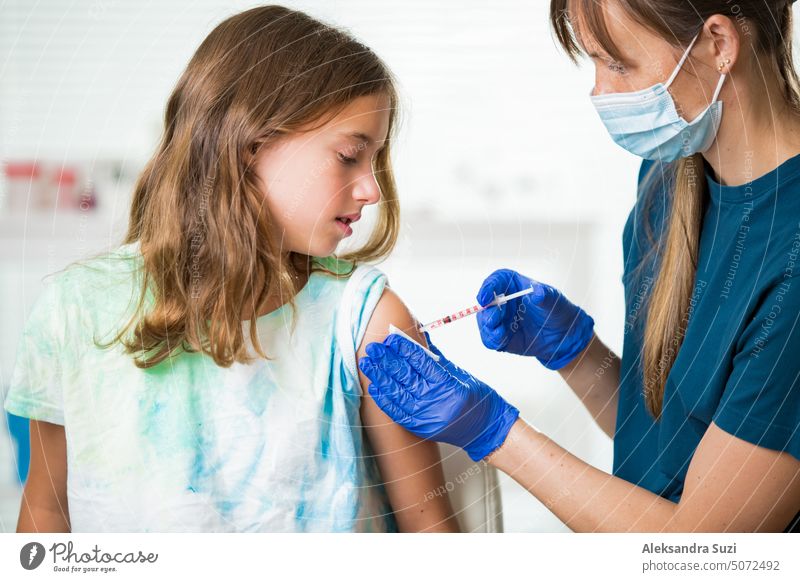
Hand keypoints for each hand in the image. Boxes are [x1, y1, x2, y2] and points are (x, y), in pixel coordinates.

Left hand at [358, 332, 518, 461]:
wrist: (485, 430)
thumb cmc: (475, 398)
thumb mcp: (459, 373)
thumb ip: (435, 358)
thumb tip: (415, 338)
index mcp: (449, 385)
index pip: (421, 363)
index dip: (404, 350)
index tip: (391, 339)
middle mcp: (436, 402)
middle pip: (406, 377)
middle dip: (386, 360)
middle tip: (373, 348)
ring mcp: (426, 417)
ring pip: (397, 393)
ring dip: (380, 377)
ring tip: (368, 363)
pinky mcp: (420, 428)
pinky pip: (397, 412)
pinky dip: (384, 399)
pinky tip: (375, 386)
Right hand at [476, 268, 594, 369]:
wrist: (562, 335)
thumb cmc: (556, 310)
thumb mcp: (554, 299)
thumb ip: (545, 295)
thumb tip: (536, 294)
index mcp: (511, 285)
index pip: (494, 282)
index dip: (487, 288)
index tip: (485, 298)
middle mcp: (502, 301)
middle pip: (484, 303)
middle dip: (487, 312)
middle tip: (495, 320)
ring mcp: (500, 319)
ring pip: (484, 321)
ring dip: (488, 327)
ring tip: (500, 333)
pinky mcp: (500, 336)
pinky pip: (489, 339)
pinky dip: (492, 340)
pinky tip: (501, 340)